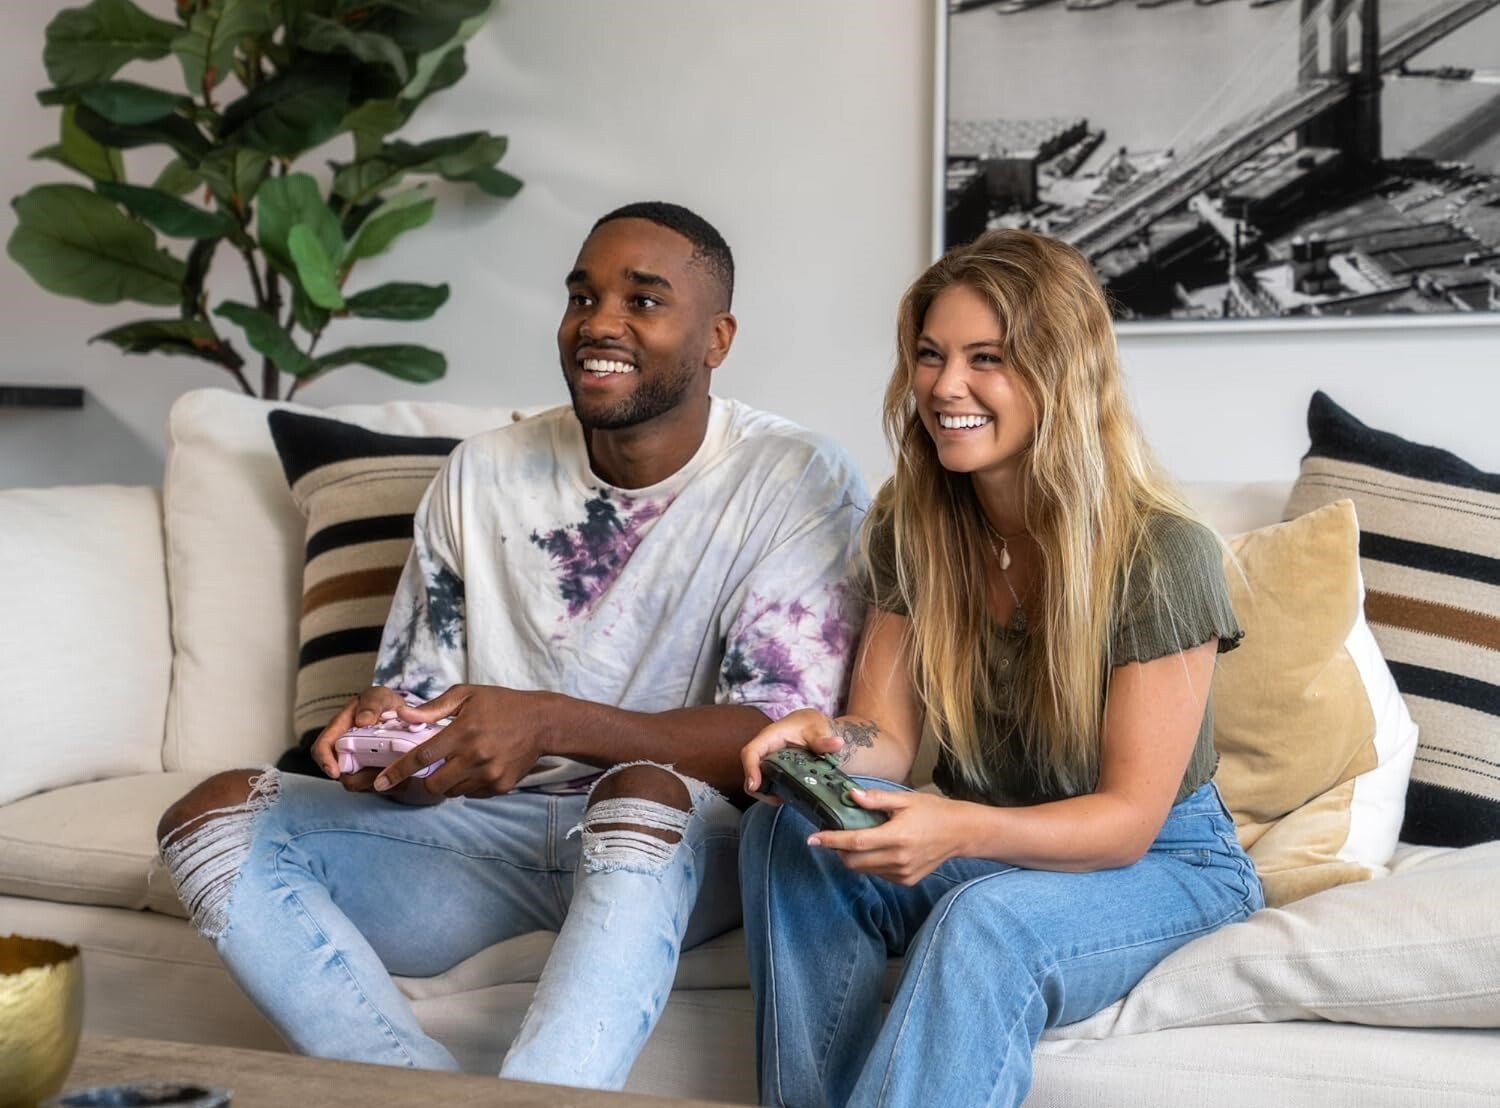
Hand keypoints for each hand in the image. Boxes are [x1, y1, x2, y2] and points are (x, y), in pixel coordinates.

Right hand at [311, 685, 409, 788]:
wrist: (400, 713)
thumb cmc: (382, 703)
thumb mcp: (378, 696)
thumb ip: (371, 704)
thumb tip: (363, 721)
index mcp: (339, 729)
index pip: (322, 748)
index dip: (325, 761)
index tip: (334, 771)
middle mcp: (345, 749)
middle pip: (341, 772)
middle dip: (358, 776)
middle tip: (380, 770)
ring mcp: (357, 763)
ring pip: (359, 782)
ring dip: (375, 780)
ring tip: (394, 768)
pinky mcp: (371, 773)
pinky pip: (376, 785)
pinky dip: (388, 781)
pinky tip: (400, 772)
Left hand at [373, 683, 554, 798]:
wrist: (543, 722)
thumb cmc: (502, 704)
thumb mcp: (467, 695)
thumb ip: (433, 708)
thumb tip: (404, 715)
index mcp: (462, 732)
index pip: (421, 757)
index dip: (398, 771)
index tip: (382, 781)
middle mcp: (475, 757)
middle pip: (434, 784)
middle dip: (426, 780)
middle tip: (432, 768)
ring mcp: (489, 774)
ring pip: (453, 791)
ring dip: (449, 782)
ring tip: (461, 762)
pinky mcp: (501, 786)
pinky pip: (473, 793)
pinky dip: (468, 784)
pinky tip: (479, 766)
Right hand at [741, 708, 845, 798]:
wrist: (817, 729)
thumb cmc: (813, 725)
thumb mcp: (819, 730)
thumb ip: (825, 740)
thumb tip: (837, 744)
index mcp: (771, 737)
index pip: (751, 752)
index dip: (750, 769)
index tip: (755, 785)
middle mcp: (765, 751)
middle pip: (751, 772)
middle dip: (759, 789)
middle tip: (777, 799)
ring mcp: (769, 762)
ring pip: (759, 782)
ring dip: (768, 793)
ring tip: (786, 799)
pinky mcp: (775, 772)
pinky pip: (769, 785)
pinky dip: (776, 793)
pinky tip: (791, 796)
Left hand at [810, 790, 976, 885]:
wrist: (960, 833)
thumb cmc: (933, 812)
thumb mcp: (905, 800)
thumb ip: (877, 799)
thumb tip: (851, 796)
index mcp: (897, 836)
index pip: (855, 842)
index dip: (831, 841)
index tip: (812, 838)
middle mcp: (898, 859)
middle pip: (853, 862)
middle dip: (837, 850)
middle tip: (832, 836)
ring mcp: (902, 873)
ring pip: (864, 870)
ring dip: (853, 857)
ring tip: (856, 839)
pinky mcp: (906, 880)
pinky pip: (878, 874)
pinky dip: (869, 863)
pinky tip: (877, 848)